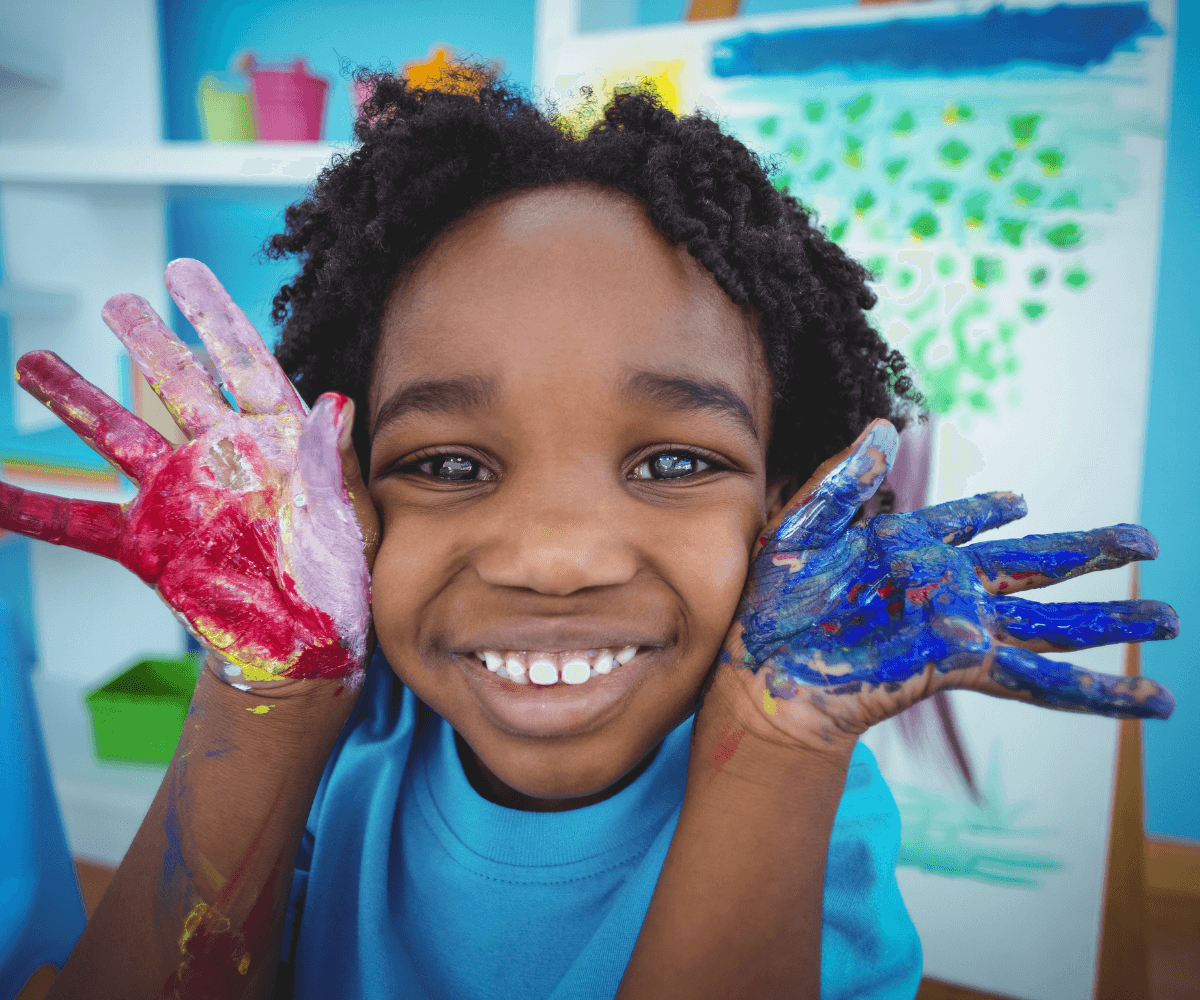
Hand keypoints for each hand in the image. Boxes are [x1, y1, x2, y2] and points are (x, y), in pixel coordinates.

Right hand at [0, 260, 375, 686]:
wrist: (308, 646)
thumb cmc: (344, 582)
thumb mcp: (352, 523)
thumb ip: (334, 467)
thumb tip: (337, 401)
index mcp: (277, 444)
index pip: (245, 366)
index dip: (215, 318)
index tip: (182, 271)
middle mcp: (222, 459)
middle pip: (176, 386)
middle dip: (148, 343)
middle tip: (115, 302)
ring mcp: (180, 498)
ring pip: (118, 437)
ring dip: (77, 401)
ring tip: (32, 361)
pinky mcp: (148, 544)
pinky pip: (79, 522)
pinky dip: (31, 508)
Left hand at [720, 420, 1176, 751]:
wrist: (765, 671)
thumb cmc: (770, 603)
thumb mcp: (801, 527)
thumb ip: (844, 479)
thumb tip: (881, 425)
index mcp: (908, 547)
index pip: (962, 522)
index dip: (988, 510)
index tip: (1017, 501)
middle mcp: (945, 586)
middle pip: (1035, 565)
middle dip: (1089, 552)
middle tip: (1146, 538)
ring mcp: (960, 626)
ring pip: (1053, 624)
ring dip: (1110, 620)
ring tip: (1168, 617)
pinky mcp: (962, 664)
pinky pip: (1037, 680)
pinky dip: (1093, 692)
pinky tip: (1146, 700)